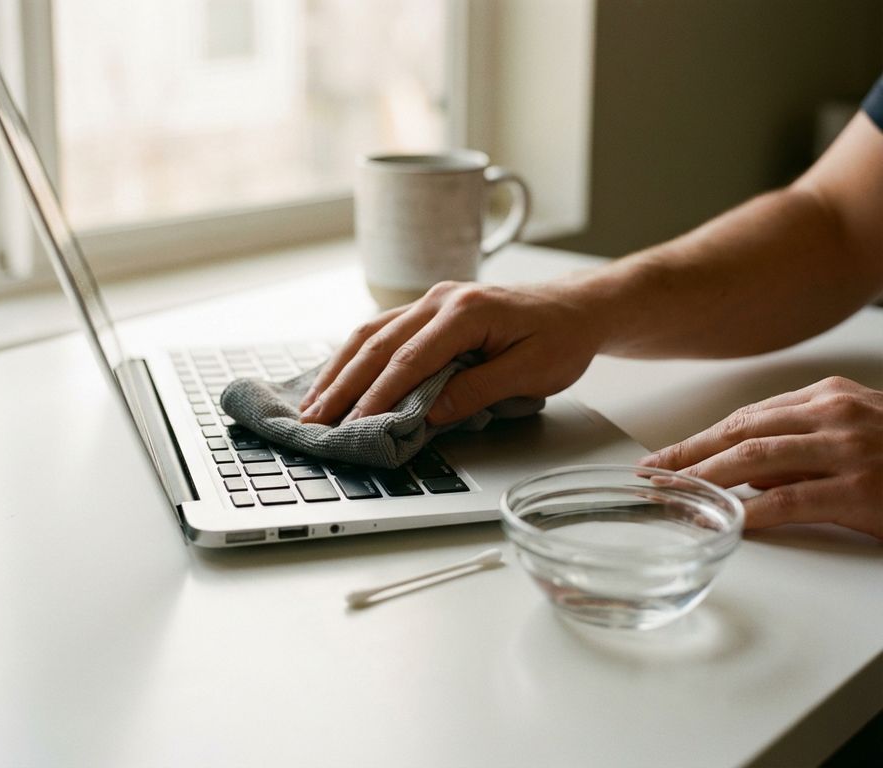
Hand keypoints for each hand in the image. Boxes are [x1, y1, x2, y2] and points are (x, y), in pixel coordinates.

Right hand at [298, 280, 602, 425]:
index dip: (379, 394)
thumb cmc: (560, 338)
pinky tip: (336, 378)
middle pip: (377, 344)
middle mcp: (439, 299)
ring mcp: (430, 300)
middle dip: (342, 385)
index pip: (409, 359)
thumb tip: (426, 415)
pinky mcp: (427, 310)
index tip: (355, 423)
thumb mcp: (530, 371)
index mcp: (465, 311)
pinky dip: (354, 358)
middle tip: (313, 420)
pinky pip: (381, 331)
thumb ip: (476, 391)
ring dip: (338, 371)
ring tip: (311, 405)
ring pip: (370, 334)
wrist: (576, 308)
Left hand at [639, 376, 882, 538]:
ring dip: (704, 479)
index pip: (747, 416)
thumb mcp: (855, 434)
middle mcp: (834, 414)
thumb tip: (744, 472)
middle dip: (688, 455)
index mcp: (829, 396)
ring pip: (754, 459)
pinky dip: (752, 511)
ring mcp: (849, 448)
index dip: (700, 438)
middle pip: (740, 432)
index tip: (666, 455)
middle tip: (650, 474)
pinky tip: (727, 522)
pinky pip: (791, 499)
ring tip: (671, 496)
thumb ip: (801, 447)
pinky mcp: (863, 488)